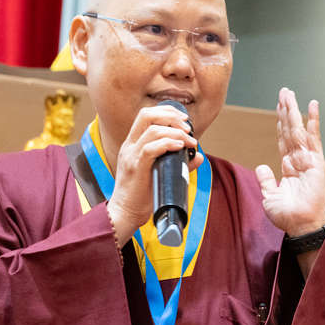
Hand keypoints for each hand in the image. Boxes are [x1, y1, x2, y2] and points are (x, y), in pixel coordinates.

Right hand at [106, 104, 202, 242]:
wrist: (125, 212)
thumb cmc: (142, 195)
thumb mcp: (161, 173)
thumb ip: (179, 163)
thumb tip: (198, 156)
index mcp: (133, 143)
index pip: (146, 115)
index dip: (166, 112)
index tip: (184, 119)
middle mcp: (130, 145)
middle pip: (147, 115)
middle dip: (171, 116)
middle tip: (188, 127)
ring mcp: (131, 155)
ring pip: (152, 130)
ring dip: (176, 132)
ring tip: (190, 141)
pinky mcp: (135, 167)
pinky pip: (150, 148)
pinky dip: (168, 144)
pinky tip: (180, 147)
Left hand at [255, 87, 324, 236]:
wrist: (302, 226)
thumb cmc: (289, 216)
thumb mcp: (270, 197)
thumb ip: (266, 181)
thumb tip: (260, 167)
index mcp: (289, 167)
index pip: (283, 139)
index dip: (280, 123)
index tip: (279, 107)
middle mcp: (299, 160)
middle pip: (290, 129)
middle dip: (286, 110)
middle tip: (284, 92)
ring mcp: (308, 159)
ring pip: (298, 129)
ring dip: (294, 110)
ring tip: (289, 93)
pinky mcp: (316, 161)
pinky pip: (313, 137)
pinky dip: (313, 121)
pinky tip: (313, 105)